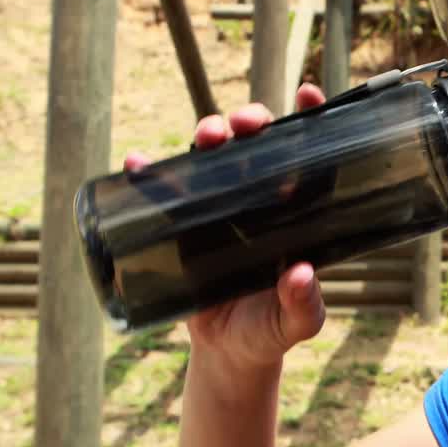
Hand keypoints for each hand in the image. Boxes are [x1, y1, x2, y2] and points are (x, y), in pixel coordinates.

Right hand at [123, 83, 329, 373]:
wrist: (228, 354)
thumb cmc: (270, 330)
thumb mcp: (295, 323)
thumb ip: (303, 303)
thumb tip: (301, 274)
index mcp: (293, 214)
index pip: (306, 157)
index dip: (309, 121)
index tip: (308, 92)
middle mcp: (259, 201)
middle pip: (255, 146)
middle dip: (250, 122)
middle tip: (247, 122)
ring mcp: (219, 210)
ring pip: (212, 158)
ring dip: (208, 135)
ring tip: (208, 135)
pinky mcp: (183, 226)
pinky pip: (163, 191)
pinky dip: (148, 173)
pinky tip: (138, 163)